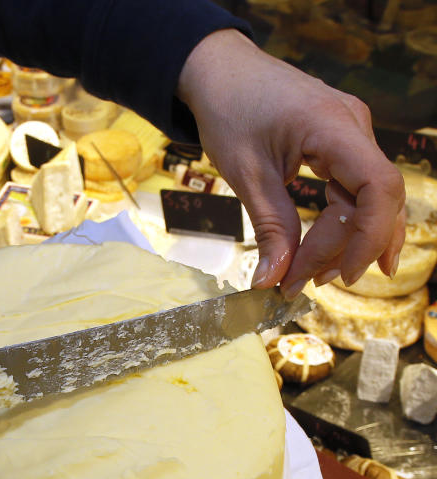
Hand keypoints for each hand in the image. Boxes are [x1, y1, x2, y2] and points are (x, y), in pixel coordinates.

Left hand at [177, 29, 405, 296]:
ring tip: (310, 275)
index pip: (380, 187)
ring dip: (344, 241)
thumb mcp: (246, 174)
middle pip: (374, 200)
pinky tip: (333, 253)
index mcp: (334, 127)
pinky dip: (341, 222)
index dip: (367, 238)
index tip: (337, 275)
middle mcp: (354, 127)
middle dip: (343, 249)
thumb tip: (273, 281)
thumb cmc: (229, 111)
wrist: (220, 72)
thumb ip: (269, 227)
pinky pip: (354, 188)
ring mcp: (351, 133)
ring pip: (368, 198)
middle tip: (301, 283)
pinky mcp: (340, 143)